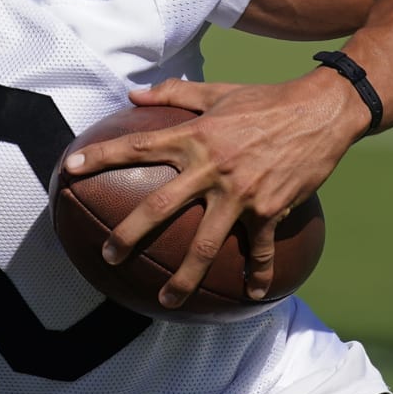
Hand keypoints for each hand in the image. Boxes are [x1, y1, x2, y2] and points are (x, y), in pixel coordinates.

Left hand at [62, 77, 358, 307]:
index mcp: (195, 137)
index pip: (137, 147)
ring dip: (183, 278)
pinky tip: (252, 297)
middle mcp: (212, 168)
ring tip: (164, 301)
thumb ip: (175, 94)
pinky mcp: (270, 211)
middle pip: (159, 208)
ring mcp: (241, 195)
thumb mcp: (219, 92)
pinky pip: (260, 251)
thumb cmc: (267, 99)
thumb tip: (134, 95)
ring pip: (205, 245)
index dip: (100, 158)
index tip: (69, 170)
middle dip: (128, 236)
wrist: (323, 111)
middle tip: (107, 256)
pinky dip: (257, 276)